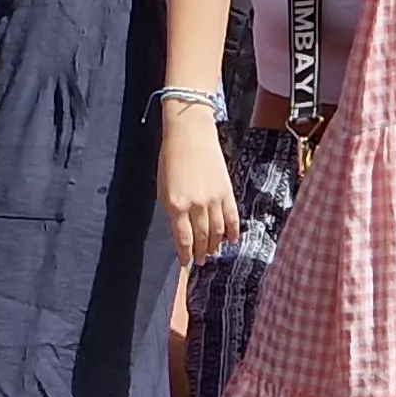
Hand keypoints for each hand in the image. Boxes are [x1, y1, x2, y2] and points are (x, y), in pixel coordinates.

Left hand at [159, 116, 236, 264]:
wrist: (190, 134)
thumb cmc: (171, 157)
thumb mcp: (163, 186)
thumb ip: (172, 210)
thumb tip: (180, 229)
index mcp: (176, 204)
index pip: (183, 239)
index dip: (185, 254)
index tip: (186, 263)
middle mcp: (196, 205)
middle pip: (201, 237)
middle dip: (201, 252)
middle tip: (201, 260)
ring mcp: (213, 199)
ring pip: (218, 231)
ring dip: (215, 245)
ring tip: (212, 253)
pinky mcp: (227, 191)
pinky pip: (232, 217)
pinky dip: (233, 232)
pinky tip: (231, 241)